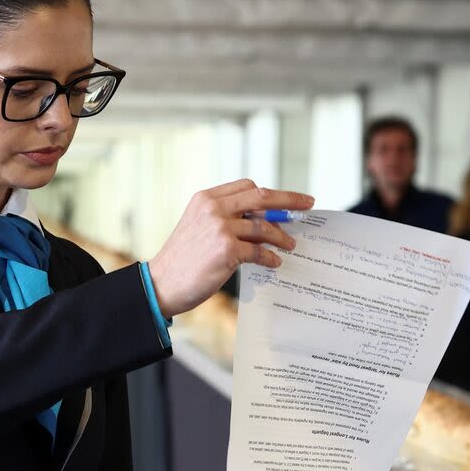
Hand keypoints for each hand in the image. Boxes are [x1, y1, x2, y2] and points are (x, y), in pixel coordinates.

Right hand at [147, 181, 314, 316]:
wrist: (161, 283)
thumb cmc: (182, 259)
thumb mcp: (198, 226)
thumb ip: (225, 217)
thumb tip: (262, 221)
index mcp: (206, 198)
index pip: (246, 187)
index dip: (271, 193)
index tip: (289, 199)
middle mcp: (213, 208)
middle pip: (261, 197)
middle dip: (289, 201)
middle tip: (308, 205)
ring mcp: (220, 228)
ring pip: (263, 226)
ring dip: (281, 236)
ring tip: (290, 244)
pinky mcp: (226, 250)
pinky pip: (258, 251)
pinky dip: (270, 257)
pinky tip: (275, 262)